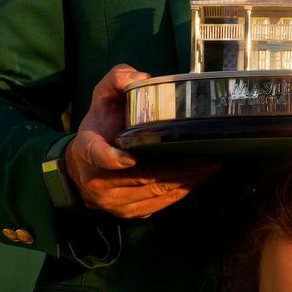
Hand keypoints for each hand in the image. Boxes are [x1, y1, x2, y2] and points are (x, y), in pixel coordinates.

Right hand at [65, 64, 220, 217]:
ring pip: (156, 192)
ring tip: (211, 166)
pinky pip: (161, 204)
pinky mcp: (129, 213)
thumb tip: (140, 78)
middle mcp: (99, 180)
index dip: (111, 158)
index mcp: (87, 150)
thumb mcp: (101, 101)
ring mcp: (114, 201)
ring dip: (187, 180)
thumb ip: (116, 81)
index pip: (96, 154)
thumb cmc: (99, 131)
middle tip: (208, 156)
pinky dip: (182, 191)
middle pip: (143, 177)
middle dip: (179, 167)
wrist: (80, 171)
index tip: (128, 158)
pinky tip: (199, 178)